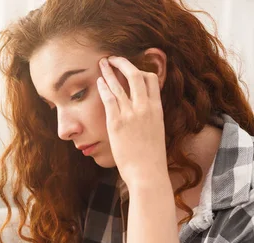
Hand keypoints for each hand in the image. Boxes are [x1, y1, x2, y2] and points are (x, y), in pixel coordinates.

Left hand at [96, 56, 167, 187]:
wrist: (147, 172)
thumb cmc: (150, 157)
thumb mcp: (156, 132)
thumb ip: (149, 119)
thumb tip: (143, 117)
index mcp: (157, 109)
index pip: (151, 80)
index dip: (140, 69)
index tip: (130, 67)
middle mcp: (145, 108)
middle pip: (136, 75)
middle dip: (123, 63)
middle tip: (113, 58)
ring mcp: (131, 114)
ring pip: (120, 84)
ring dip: (109, 71)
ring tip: (101, 63)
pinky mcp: (117, 123)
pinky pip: (109, 99)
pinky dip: (103, 87)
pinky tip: (98, 82)